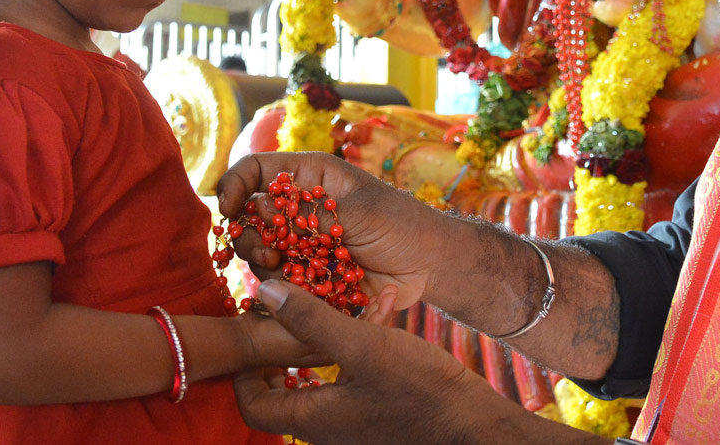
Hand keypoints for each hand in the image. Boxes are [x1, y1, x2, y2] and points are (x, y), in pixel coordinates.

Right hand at [217, 152, 444, 309]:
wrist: (428, 264)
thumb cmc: (401, 224)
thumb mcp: (358, 210)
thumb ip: (310, 212)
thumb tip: (259, 209)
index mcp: (310, 177)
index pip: (256, 170)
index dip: (234, 184)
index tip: (227, 207)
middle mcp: (298, 207)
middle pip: (248, 215)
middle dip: (248, 233)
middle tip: (268, 251)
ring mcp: (300, 242)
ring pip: (256, 251)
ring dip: (262, 261)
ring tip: (283, 267)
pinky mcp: (306, 274)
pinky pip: (277, 282)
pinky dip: (280, 287)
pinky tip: (297, 288)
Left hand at [234, 280, 547, 444]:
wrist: (475, 428)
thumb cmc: (418, 391)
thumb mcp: (361, 346)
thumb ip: (310, 319)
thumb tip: (263, 291)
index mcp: (313, 419)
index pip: (251, 403)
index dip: (244, 366)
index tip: (254, 326)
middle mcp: (328, 428)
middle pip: (286, 389)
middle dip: (290, 343)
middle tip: (291, 309)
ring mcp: (357, 423)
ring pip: (326, 375)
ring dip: (332, 335)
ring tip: (351, 298)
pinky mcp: (382, 413)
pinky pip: (357, 376)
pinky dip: (361, 344)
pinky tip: (384, 309)